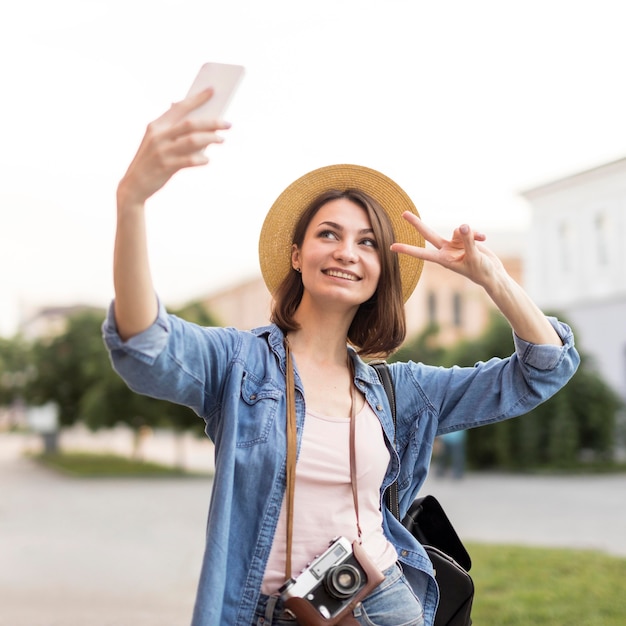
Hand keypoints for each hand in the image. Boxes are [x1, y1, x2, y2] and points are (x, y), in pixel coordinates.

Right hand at [117, 89, 231, 206]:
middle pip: (190, 124)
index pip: (180, 107)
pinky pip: (188, 161)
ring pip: (192, 140)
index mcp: (156, 125)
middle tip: (228, 123)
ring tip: (222, 139)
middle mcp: (158, 135)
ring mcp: (161, 151)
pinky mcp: (165, 167)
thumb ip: (172, 129)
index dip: (197, 98)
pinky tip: (208, 159)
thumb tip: (197, 118)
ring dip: (210, 139)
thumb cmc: (152, 160)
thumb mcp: (156, 141)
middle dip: (212, 122)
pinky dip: (200, 159)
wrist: (134, 185)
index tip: (212, 90)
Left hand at [390, 212, 504, 287]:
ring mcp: (454, 244)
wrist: (493, 274)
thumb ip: (468, 241)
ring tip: (480, 240)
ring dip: (470, 233)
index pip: (422, 253)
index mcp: (444, 259)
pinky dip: (477, 233)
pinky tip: (484, 238)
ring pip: (457, 230)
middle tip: (403, 213)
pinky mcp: (464, 240)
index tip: (392, 247)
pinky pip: (468, 230)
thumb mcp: (475, 257)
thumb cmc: (482, 271)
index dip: (407, 249)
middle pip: (428, 234)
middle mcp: (446, 250)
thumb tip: (462, 226)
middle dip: (417, 223)